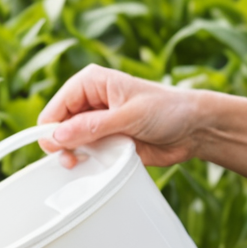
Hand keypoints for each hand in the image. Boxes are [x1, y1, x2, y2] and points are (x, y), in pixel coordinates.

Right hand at [38, 65, 208, 168]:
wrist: (194, 129)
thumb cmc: (168, 109)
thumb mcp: (129, 115)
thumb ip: (93, 126)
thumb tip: (59, 135)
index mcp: (90, 83)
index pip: (55, 107)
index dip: (52, 128)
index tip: (59, 147)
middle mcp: (89, 103)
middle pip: (57, 127)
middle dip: (63, 144)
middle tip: (74, 158)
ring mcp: (96, 124)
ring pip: (68, 144)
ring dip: (76, 155)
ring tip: (87, 161)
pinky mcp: (105, 142)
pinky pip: (86, 155)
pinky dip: (89, 163)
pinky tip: (99, 164)